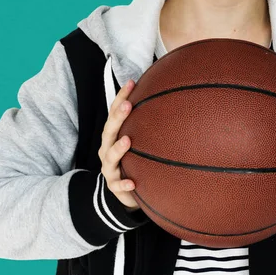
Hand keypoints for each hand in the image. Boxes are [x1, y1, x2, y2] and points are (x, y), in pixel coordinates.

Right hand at [98, 79, 139, 210]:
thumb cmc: (133, 160)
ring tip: (127, 140)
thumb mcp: (138, 141)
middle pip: (109, 131)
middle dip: (117, 118)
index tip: (131, 82)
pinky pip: (117, 185)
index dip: (121, 98)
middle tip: (127, 105)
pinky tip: (132, 182)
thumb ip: (147, 124)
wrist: (125, 191)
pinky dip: (124, 184)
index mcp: (113, 136)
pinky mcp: (114, 186)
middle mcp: (107, 149)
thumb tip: (168, 97)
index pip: (114, 113)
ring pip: (110, 157)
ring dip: (117, 149)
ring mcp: (109, 168)